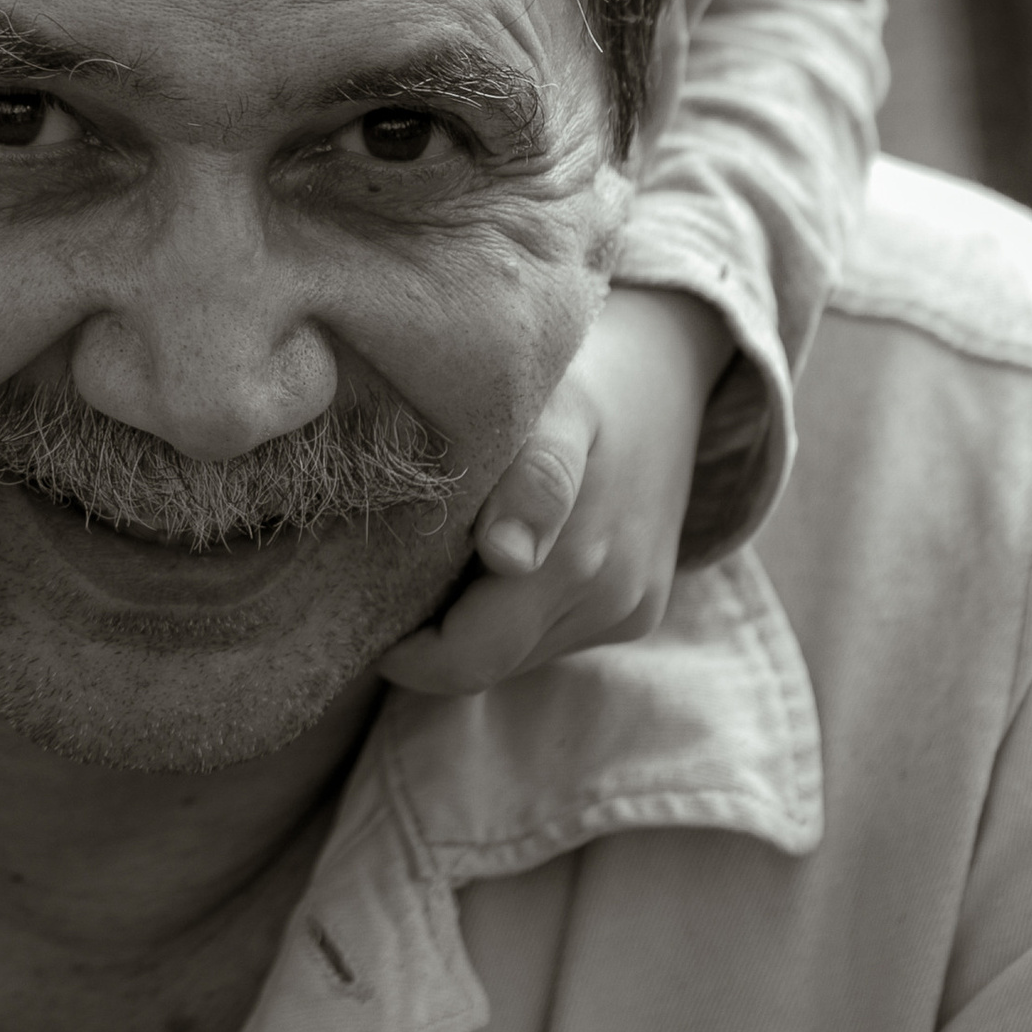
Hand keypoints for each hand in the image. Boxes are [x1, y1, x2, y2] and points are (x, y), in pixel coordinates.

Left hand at [379, 285, 732, 697]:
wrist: (666, 368)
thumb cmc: (584, 375)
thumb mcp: (557, 403)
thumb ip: (535, 477)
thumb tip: (507, 557)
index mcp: (581, 561)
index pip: (469, 659)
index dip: (407, 651)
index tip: (365, 596)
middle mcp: (612, 601)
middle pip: (491, 663)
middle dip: (433, 633)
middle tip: (391, 565)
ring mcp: (630, 611)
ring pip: (520, 654)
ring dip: (475, 619)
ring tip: (448, 546)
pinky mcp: (639, 611)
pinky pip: (554, 636)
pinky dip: (513, 609)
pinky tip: (497, 551)